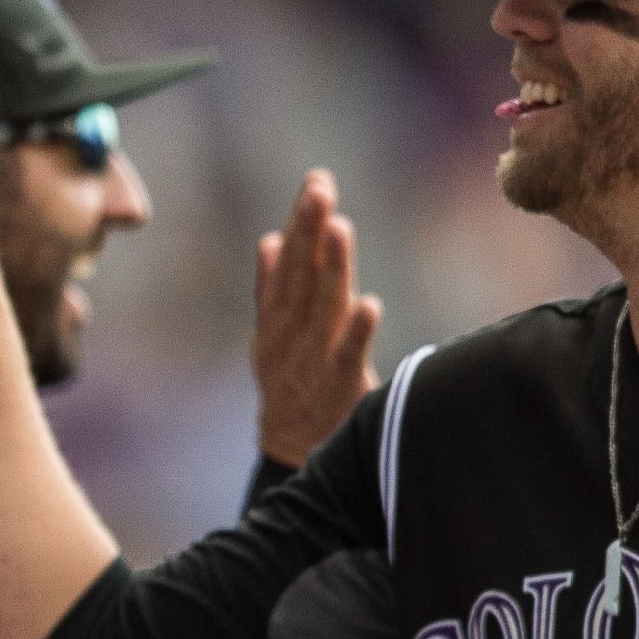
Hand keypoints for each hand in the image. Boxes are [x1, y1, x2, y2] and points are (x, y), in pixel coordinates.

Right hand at [253, 169, 382, 465]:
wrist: (291, 457)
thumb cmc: (290, 391)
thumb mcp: (271, 339)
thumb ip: (271, 292)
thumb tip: (270, 239)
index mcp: (276, 319)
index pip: (289, 261)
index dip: (300, 221)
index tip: (315, 181)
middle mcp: (289, 335)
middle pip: (300, 276)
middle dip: (309, 230)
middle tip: (320, 188)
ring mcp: (310, 362)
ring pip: (320, 307)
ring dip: (329, 267)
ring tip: (338, 227)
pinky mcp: (336, 390)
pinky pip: (346, 358)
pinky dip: (355, 333)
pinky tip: (368, 304)